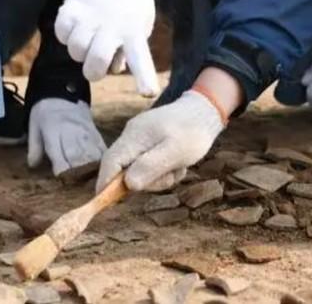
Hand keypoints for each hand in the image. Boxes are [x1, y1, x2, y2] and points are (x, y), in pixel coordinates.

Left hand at [28, 98, 106, 175]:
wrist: (62, 94)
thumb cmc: (44, 113)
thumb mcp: (34, 127)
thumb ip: (34, 147)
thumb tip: (33, 166)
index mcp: (53, 131)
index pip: (58, 152)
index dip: (61, 168)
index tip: (63, 179)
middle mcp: (71, 132)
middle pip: (77, 154)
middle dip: (78, 171)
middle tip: (80, 185)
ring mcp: (84, 131)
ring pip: (90, 151)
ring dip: (91, 167)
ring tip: (93, 180)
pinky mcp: (94, 131)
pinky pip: (100, 145)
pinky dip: (102, 157)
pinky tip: (104, 167)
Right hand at [55, 0, 158, 95]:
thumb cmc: (131, 7)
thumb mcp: (140, 27)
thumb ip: (129, 50)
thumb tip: (114, 68)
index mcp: (135, 31)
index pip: (141, 58)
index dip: (144, 78)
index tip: (148, 93)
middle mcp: (112, 24)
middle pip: (96, 62)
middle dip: (93, 72)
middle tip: (95, 67)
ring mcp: (90, 16)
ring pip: (75, 51)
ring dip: (80, 53)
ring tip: (88, 40)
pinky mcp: (71, 7)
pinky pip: (61, 34)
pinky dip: (66, 36)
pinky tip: (77, 27)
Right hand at [96, 90, 224, 192]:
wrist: (207, 110)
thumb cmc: (193, 130)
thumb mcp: (175, 151)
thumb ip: (150, 166)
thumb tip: (128, 184)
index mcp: (135, 136)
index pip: (110, 162)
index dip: (104, 183)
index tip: (104, 202)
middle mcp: (133, 136)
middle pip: (123, 169)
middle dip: (145, 180)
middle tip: (170, 176)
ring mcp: (141, 138)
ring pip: (139, 169)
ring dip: (159, 176)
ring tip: (179, 166)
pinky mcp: (151, 142)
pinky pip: (150, 163)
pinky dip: (164, 169)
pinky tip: (179, 163)